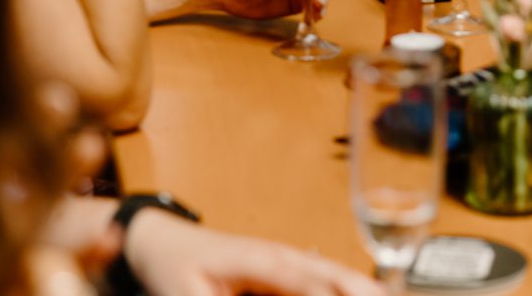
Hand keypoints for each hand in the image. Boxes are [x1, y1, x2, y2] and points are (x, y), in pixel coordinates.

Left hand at [126, 211, 384, 295]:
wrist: (161, 241)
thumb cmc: (172, 266)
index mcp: (261, 259)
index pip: (306, 281)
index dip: (333, 292)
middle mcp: (282, 257)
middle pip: (334, 275)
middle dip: (362, 288)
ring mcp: (286, 263)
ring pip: (335, 277)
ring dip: (362, 287)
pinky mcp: (284, 273)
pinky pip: (322, 283)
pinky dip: (346, 289)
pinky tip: (369, 292)